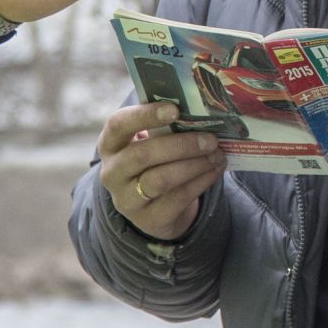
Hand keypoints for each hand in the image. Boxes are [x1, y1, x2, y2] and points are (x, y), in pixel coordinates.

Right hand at [99, 101, 225, 240]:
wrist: (151, 209)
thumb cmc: (153, 162)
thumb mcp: (149, 143)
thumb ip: (164, 127)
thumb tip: (199, 109)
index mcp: (110, 144)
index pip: (118, 125)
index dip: (145, 115)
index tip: (175, 110)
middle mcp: (112, 173)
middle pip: (142, 155)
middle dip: (181, 145)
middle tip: (210, 139)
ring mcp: (128, 200)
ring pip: (161, 179)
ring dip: (194, 165)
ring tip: (217, 154)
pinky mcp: (150, 219)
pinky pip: (178, 198)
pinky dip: (202, 181)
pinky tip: (216, 169)